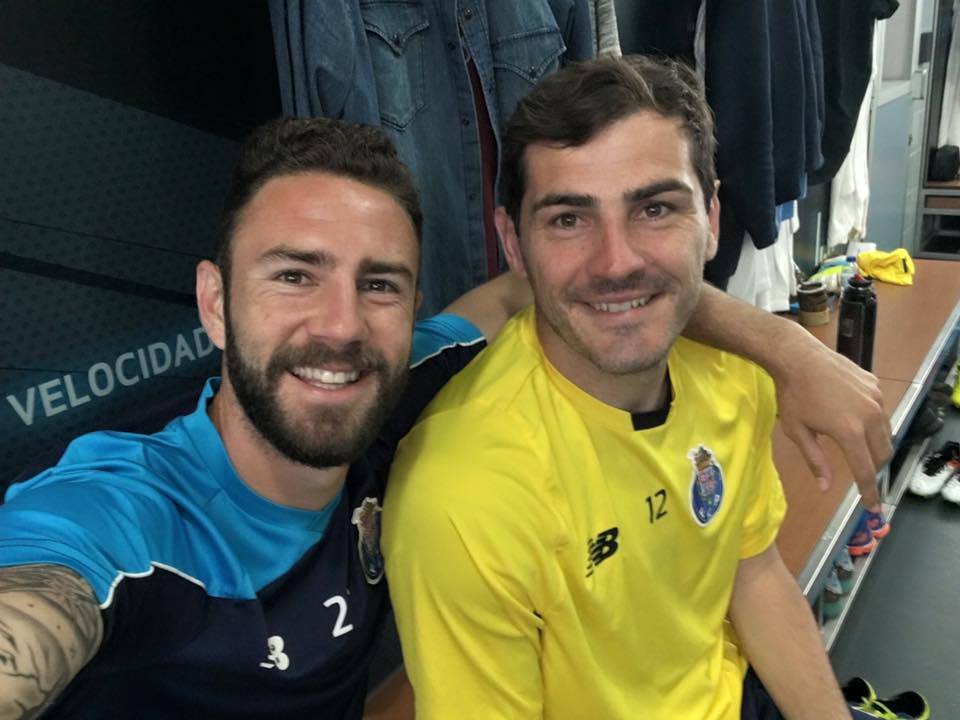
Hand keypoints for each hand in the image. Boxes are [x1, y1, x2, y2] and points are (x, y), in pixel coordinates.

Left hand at [770, 332, 890, 507]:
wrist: (797, 356)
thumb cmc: (792, 395)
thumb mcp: (798, 432)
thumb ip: (816, 461)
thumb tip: (825, 488)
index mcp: (850, 431)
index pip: (865, 469)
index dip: (869, 490)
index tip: (873, 506)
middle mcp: (870, 416)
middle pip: (883, 452)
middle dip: (874, 468)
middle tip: (863, 476)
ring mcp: (875, 398)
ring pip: (886, 432)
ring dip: (877, 446)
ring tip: (862, 451)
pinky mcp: (875, 385)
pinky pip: (881, 411)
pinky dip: (874, 422)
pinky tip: (856, 420)